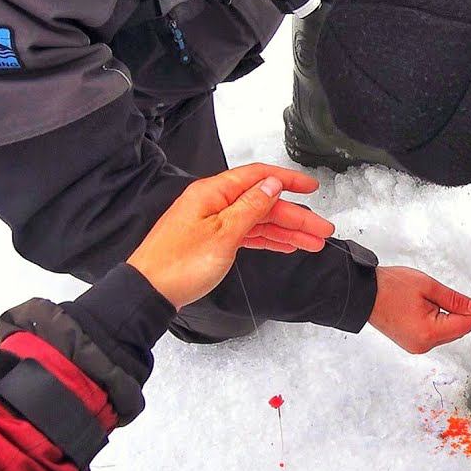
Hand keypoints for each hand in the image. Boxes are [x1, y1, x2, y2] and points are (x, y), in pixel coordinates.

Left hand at [128, 164, 334, 308]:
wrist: (149, 292)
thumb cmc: (178, 264)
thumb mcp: (223, 233)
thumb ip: (251, 206)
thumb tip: (273, 184)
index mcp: (213, 193)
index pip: (258, 177)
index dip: (288, 180)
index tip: (312, 187)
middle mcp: (214, 203)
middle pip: (264, 203)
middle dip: (295, 216)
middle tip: (322, 230)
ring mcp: (213, 222)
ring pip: (259, 221)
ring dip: (286, 231)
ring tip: (312, 243)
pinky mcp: (213, 240)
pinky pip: (248, 234)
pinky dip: (268, 240)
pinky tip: (286, 246)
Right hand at [368, 266, 470, 353]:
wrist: (363, 293)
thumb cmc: (389, 287)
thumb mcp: (427, 287)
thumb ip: (454, 299)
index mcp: (427, 333)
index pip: (464, 325)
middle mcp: (422, 344)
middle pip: (457, 331)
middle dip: (468, 314)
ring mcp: (416, 345)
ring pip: (448, 333)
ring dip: (455, 318)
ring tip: (453, 299)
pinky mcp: (412, 342)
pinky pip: (436, 333)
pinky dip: (443, 321)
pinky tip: (441, 307)